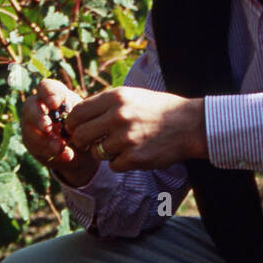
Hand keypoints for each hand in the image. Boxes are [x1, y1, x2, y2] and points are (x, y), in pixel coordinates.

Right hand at [19, 79, 98, 187]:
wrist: (83, 148)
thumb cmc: (84, 125)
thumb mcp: (85, 119)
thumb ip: (78, 120)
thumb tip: (71, 128)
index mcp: (53, 94)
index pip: (45, 87)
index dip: (48, 94)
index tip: (55, 104)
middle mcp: (38, 105)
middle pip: (30, 106)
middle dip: (39, 117)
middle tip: (47, 127)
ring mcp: (31, 123)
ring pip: (29, 127)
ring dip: (44, 139)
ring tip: (59, 147)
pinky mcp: (30, 140)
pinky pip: (34, 145)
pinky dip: (48, 151)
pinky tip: (63, 155)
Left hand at [65, 87, 206, 171]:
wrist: (189, 124)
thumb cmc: (158, 109)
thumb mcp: (131, 96)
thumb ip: (105, 104)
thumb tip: (76, 116)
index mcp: (115, 97)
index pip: (77, 113)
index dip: (72, 124)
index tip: (76, 129)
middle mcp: (118, 116)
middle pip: (80, 135)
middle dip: (82, 142)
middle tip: (90, 143)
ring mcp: (126, 138)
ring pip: (96, 152)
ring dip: (104, 152)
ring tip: (122, 145)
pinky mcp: (135, 158)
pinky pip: (113, 165)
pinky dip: (120, 163)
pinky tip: (134, 153)